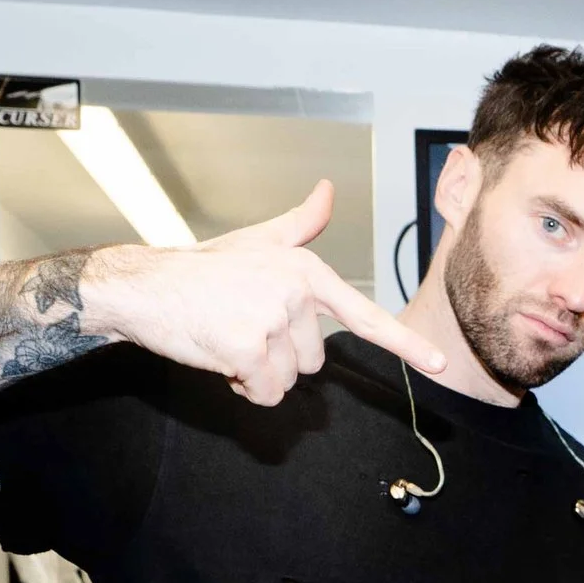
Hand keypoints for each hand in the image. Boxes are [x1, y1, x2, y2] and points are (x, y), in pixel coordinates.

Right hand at [82, 179, 444, 405]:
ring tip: (226, 337)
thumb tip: (327, 191)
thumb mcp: (257, 244)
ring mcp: (273, 318)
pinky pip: (264, 391)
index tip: (440, 364)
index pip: (363, 315)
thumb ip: (299, 225)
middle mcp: (296, 291)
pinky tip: (217, 354)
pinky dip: (241, 385)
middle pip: (313, 361)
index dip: (405, 343)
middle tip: (240, 326)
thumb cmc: (201, 270)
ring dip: (257, 373)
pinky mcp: (248, 346)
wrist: (143, 285)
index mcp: (306, 270)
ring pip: (287, 380)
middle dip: (277, 356)